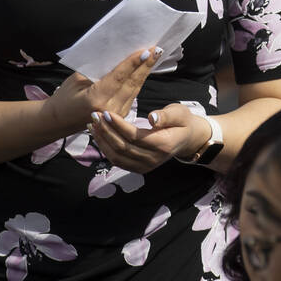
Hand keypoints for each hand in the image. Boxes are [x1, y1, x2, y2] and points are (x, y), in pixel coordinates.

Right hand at [43, 48, 160, 133]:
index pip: (119, 78)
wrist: (58, 121)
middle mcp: (109, 110)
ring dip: (145, 73)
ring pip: (135, 90)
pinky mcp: (120, 117)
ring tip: (154, 57)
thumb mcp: (76, 80)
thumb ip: (98, 71)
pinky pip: (132, 96)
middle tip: (156, 49)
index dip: (133, 63)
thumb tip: (118, 56)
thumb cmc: (64, 97)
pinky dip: (138, 82)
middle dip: (145, 66)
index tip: (146, 51)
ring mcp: (116, 116)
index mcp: (95, 99)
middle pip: (131, 84)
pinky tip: (144, 71)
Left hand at [88, 102, 212, 173]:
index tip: (106, 112)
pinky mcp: (139, 168)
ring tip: (93, 125)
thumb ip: (167, 115)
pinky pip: (117, 161)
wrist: (186, 139)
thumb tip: (153, 118)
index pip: (135, 136)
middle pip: (123, 147)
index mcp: (164, 145)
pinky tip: (99, 135)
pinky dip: (106, 149)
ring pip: (117, 157)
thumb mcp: (180, 113)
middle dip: (106, 131)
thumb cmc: (182, 122)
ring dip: (102, 141)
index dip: (118, 125)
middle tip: (95, 115)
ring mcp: (146, 166)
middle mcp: (153, 159)